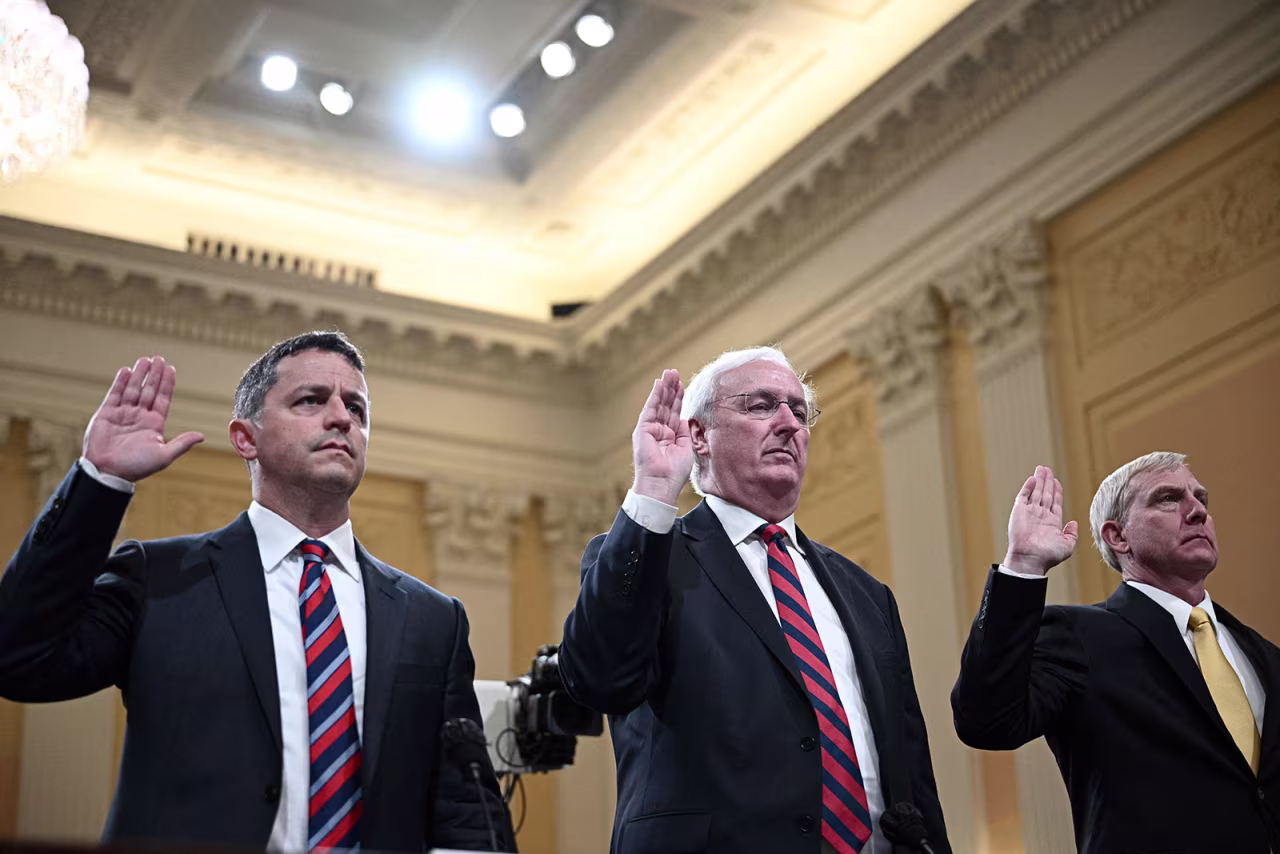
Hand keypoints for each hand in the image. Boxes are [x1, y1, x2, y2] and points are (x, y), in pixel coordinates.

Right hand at [82, 357, 204, 481]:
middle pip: (149, 390)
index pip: (162, 399)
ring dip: (139, 375)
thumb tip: (202, 436)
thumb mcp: (163, 455)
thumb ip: (182, 444)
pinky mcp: (106, 414)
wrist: (108, 472)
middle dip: (154, 375)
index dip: (167, 384)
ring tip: (145, 360)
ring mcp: (123, 414)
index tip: (171, 369)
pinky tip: (126, 371)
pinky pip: (115, 394)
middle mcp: (139, 416)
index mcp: (154, 424)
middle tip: (159, 358)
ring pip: (133, 389)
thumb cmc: (136, 467)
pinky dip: (120, 382)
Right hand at [631, 369, 692, 505]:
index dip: (678, 399)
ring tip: (670, 373)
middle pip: (666, 405)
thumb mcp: (685, 447)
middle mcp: (658, 431)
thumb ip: (684, 431)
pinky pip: (651, 408)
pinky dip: (655, 395)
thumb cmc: (674, 472)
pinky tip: (660, 384)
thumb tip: (683, 417)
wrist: (662, 484)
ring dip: (664, 388)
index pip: (673, 413)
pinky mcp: (643, 429)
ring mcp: (649, 429)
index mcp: (669, 437)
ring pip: (658, 404)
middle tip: (675, 372)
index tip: (682, 385)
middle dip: (671, 389)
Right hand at [1003, 465, 1078, 575]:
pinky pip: (1024, 496)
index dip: (1057, 491)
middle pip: (1045, 493)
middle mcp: (1041, 515)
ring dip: (1039, 480)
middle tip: (1047, 469)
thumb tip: (1074, 523)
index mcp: (1052, 522)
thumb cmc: (1049, 555)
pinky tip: (1033, 478)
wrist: (1031, 558)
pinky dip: (1028, 487)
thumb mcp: (1068, 545)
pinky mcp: (1019, 511)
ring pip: (1036, 492)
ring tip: (1041, 468)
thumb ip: (1072, 533)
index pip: (1055, 502)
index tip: (1056, 481)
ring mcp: (1030, 512)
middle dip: (1047, 481)